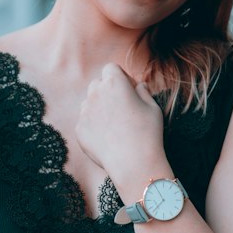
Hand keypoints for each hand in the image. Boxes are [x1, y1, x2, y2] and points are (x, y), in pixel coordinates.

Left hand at [75, 63, 164, 189]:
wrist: (133, 163)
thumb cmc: (147, 133)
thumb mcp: (153, 107)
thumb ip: (143, 91)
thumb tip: (138, 86)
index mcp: (114, 83)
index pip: (111, 69)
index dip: (120, 78)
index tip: (129, 90)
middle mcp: (95, 94)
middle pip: (98, 84)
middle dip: (107, 91)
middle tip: (121, 108)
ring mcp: (85, 112)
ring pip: (89, 102)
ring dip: (99, 108)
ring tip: (115, 125)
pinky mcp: (79, 129)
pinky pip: (85, 122)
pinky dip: (94, 126)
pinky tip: (108, 138)